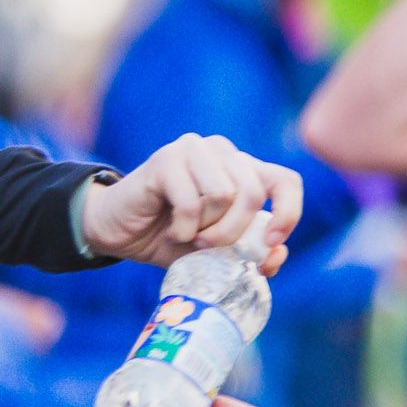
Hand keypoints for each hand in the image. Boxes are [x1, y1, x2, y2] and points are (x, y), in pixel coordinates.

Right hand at [85, 134, 302, 270]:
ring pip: (225, 194)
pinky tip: (171, 230)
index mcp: (243, 168)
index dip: (288, 213)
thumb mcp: (217, 252)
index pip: (287, 181)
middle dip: (235, 232)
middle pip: (253, 192)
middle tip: (209, 246)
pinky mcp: (166, 159)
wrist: (119, 231)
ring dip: (207, 229)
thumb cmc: (173, 238)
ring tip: (189, 234)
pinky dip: (183, 229)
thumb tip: (276, 257)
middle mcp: (223, 151)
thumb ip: (249, 253)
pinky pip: (192, 202)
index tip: (271, 243)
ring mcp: (194, 149)